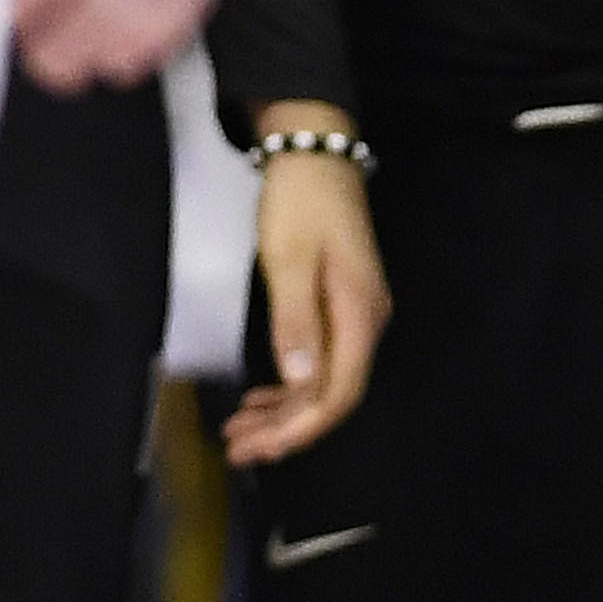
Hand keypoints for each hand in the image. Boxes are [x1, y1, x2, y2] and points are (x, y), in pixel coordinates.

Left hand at [221, 113, 388, 465]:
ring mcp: (354, 315)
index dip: (302, 428)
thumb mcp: (289, 261)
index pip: (339, 392)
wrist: (316, 152)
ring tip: (239, 432)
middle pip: (332, 395)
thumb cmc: (300, 203)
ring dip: (283, 411)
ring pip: (322, 381)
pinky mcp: (339, 306)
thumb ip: (295, 323)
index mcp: (358, 314)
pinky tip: (260, 398)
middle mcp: (364, 322)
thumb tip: (300, 384)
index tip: (262, 449)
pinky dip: (288, 386)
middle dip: (286, 429)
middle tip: (238, 449)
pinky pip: (318, 360)